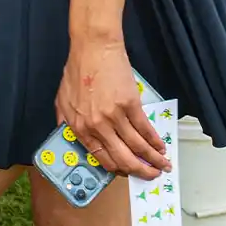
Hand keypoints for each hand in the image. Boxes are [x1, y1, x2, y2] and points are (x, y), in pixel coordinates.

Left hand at [55, 38, 168, 180]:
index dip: (117, 170)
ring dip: (153, 159)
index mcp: (79, 128)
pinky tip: (161, 146)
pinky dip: (155, 140)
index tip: (127, 173)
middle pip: (123, 158)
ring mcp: (114, 116)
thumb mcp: (62, 100)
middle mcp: (97, 126)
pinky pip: (145, 129)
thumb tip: (76, 140)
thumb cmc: (77, 71)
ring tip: (163, 165)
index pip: (101, 159)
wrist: (93, 48)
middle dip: (140, 171)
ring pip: (137, 146)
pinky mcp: (130, 104)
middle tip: (151, 176)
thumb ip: (66, 123)